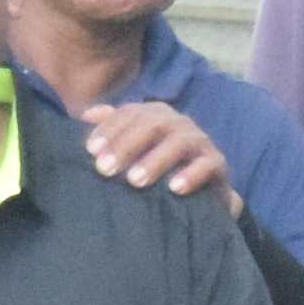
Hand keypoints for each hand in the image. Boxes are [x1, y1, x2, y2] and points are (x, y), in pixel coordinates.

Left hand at [80, 98, 235, 202]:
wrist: (203, 191)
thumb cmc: (160, 167)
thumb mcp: (135, 148)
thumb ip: (114, 129)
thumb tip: (85, 115)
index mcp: (156, 114)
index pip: (130, 114)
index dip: (110, 129)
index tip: (91, 150)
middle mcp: (179, 122)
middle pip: (152, 124)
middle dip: (127, 145)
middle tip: (104, 169)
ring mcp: (200, 141)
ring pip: (179, 142)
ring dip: (155, 160)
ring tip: (134, 181)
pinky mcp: (218, 164)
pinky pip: (207, 165)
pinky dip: (191, 175)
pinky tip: (174, 189)